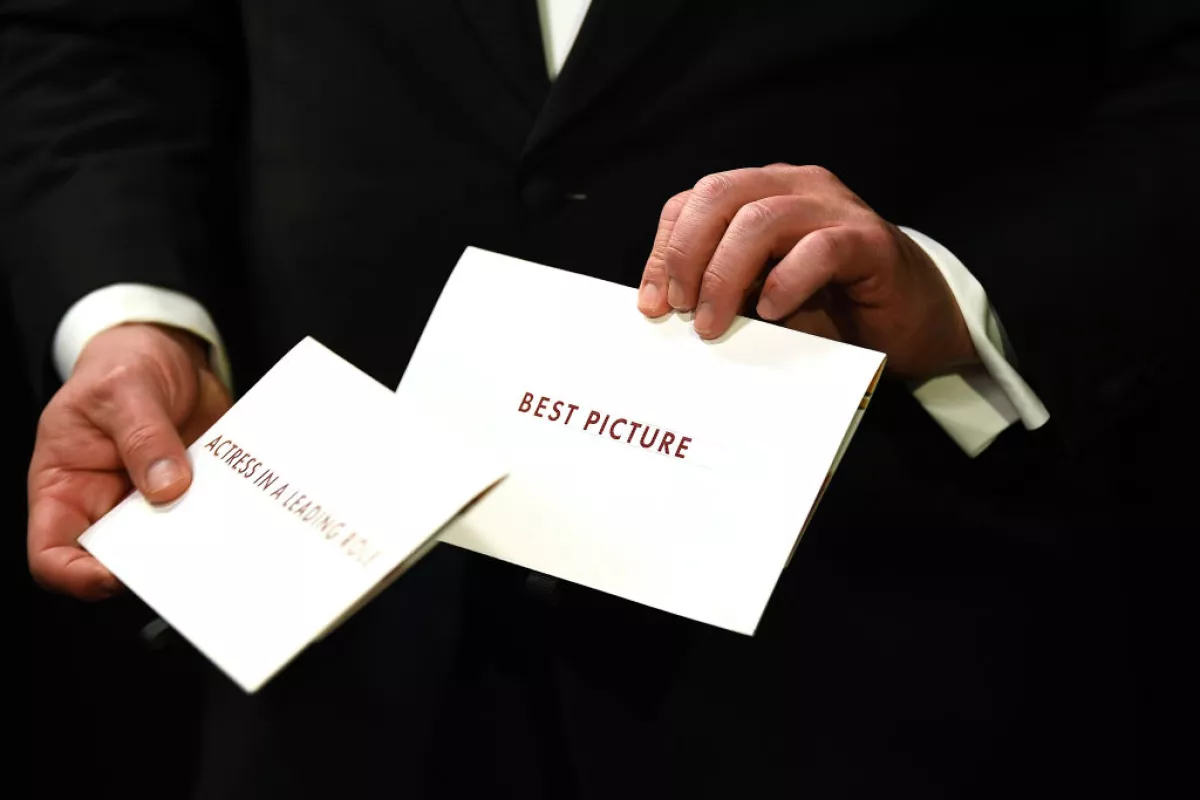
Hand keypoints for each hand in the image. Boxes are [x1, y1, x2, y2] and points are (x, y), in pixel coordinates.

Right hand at [27, 323, 231, 599]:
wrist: (167, 350)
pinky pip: (207, 518)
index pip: (52, 553)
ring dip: (195, 545)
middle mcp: (105, 504)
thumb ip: (143, 437)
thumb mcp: (125, 389)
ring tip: (223, 538)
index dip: (76, 575)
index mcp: (64, 487)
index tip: (115, 575)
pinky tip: (246, 512)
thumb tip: (167, 487)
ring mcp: (151, 502)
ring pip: (169, 545)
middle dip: (149, 566)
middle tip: (185, 559)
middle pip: (117, 559)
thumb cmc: (122, 365)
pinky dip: (225, 519)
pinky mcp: (192, 493)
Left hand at [637, 164, 976, 377]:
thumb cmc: (829, 310)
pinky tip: (770, 312)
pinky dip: (785, 281)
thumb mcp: (759, 298)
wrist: (910, 324)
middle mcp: (794, 188)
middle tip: (680, 311)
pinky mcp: (868, 241)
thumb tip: (664, 311)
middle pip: (720, 195)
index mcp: (761, 193)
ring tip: (714, 324)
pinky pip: (819, 249)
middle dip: (687, 255)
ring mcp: (834, 209)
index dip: (665, 250)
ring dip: (725, 275)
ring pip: (761, 218)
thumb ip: (720, 291)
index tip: (651, 305)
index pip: (694, 202)